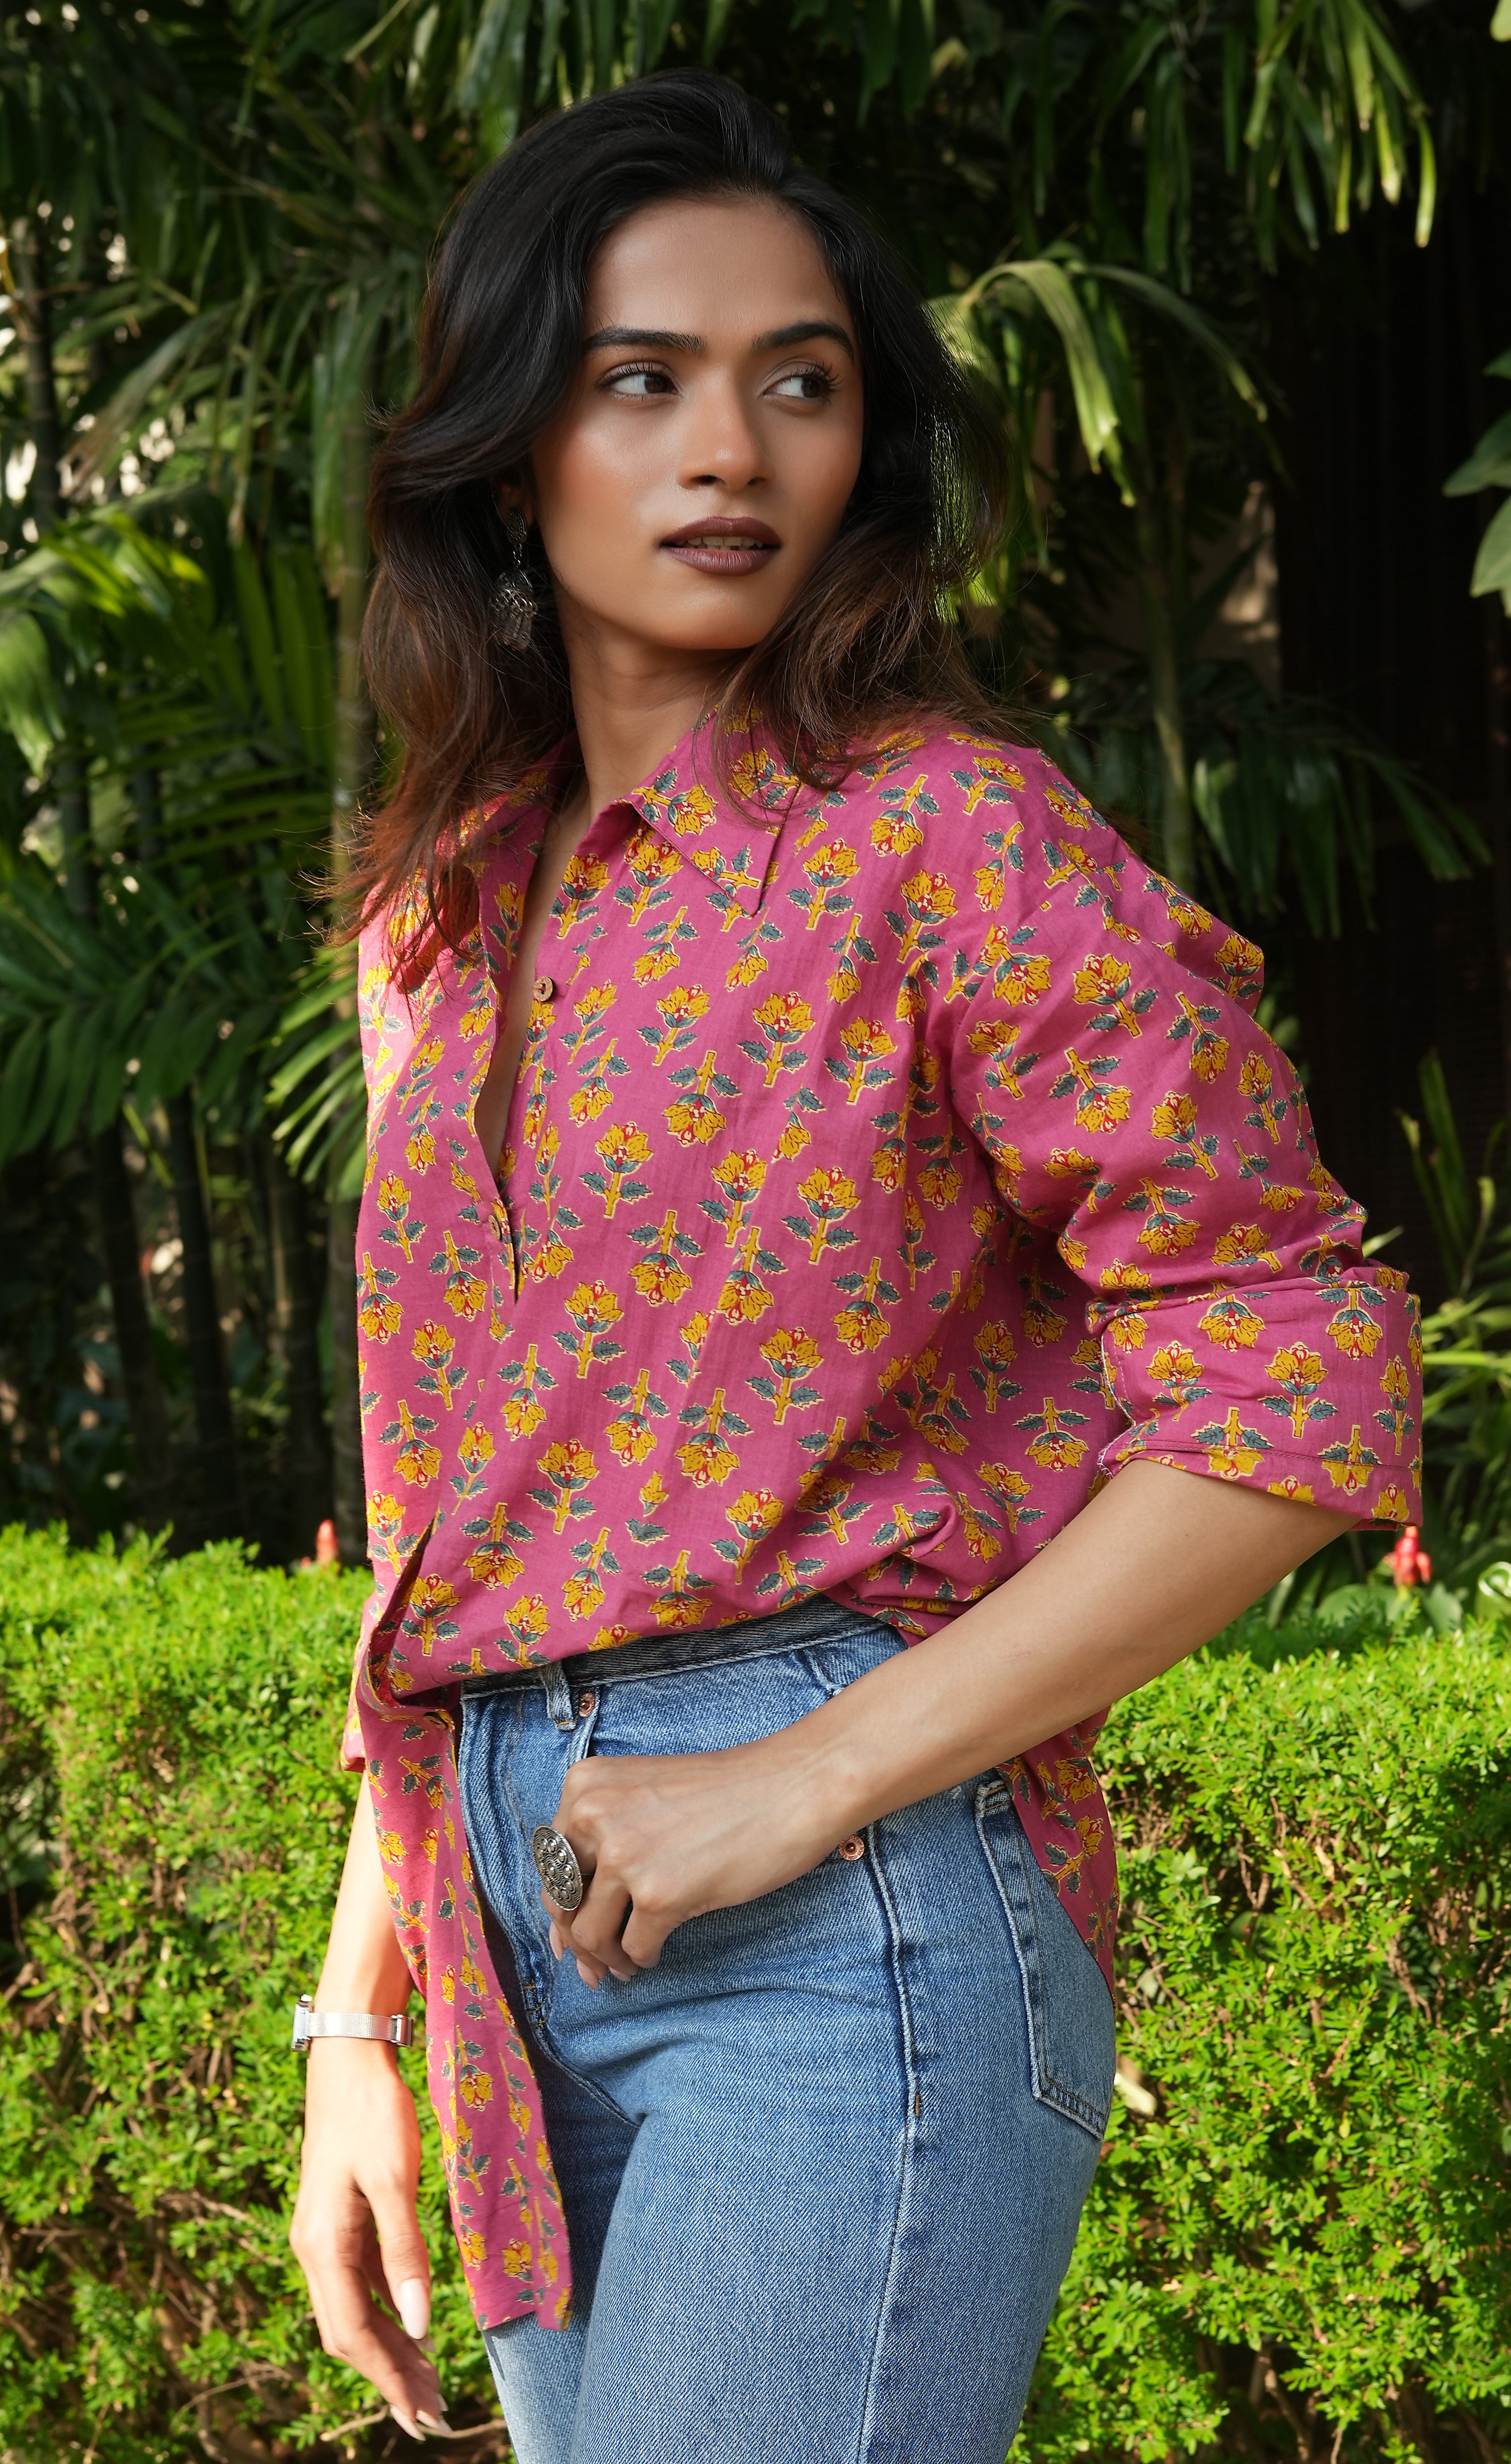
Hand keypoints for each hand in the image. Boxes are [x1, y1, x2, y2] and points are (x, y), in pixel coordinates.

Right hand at [289, 2040, 447, 2441]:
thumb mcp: (395, 2179)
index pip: (355, 2333)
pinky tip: (410, 2324)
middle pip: (350, 2333)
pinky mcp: (339, 2221)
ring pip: (355, 2311)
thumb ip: (404, 2251)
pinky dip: (387, 2312)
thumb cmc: (374, 2112)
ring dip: (389, 2349)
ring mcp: (324, 2236)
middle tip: (430, 2415)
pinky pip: (360, 2284)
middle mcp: (314, 2249)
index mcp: (322, 2246)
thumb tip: (419, 2324)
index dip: (387, 2377)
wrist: (349, 2058)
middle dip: (388, 2376)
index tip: (420, 2414)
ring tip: (426, 2383)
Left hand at [546, 1731, 848, 1985]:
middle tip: (598, 1964)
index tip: (570, 1935)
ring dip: (607, 1958)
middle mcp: (593, 1816)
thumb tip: (566, 1927)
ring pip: (588, 1934)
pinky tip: (657, 1952)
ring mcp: (626, 1856)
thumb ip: (601, 1842)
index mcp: (584, 1786)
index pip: (549, 1864)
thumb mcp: (643, 1795)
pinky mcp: (661, 1894)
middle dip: (577, 1941)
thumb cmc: (725, 1792)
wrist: (790, 1785)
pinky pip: (633, 1948)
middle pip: (560, 1902)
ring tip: (628, 1963)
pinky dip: (641, 1958)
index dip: (559, 1907)